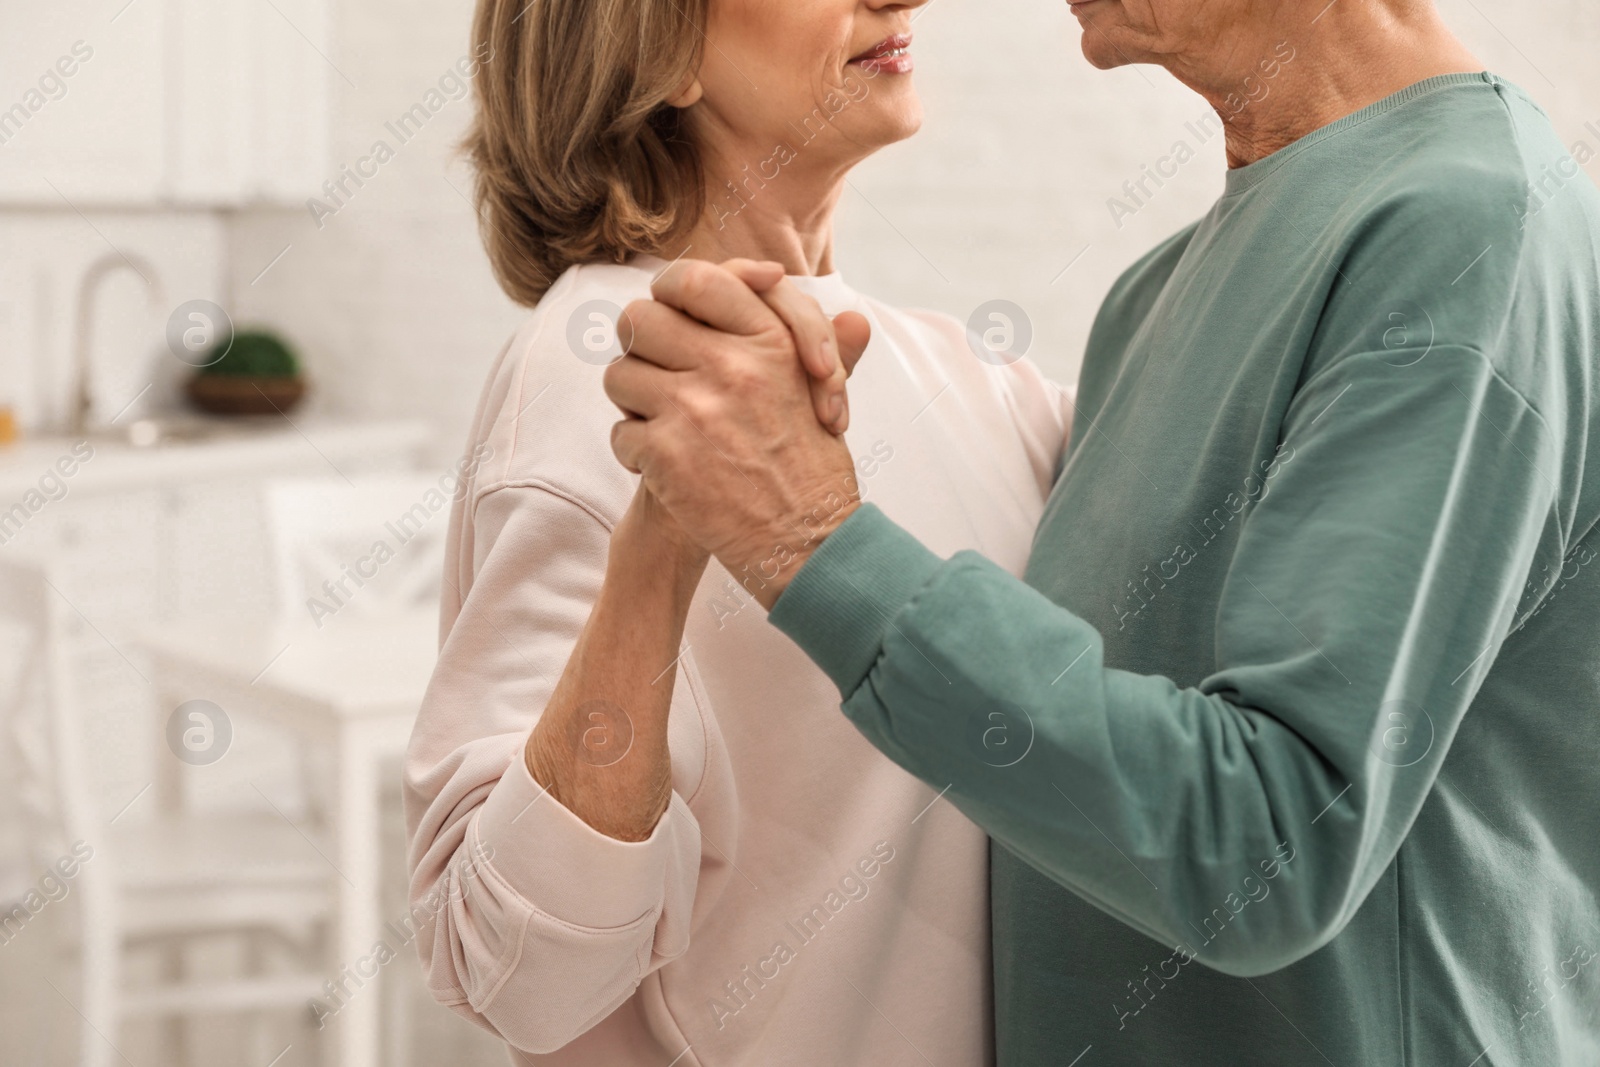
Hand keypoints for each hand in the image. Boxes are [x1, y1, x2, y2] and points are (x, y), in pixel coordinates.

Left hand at [603, 260, 871, 608]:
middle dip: (641, 349)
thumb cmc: (813, 467)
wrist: (807, 543)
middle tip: (659, 376)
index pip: (690, 279)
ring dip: (633, 403)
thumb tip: (772, 275)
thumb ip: (798, 329)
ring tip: (664, 426)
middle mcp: (730, 365)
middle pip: (638, 320)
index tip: (674, 318)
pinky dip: (636, 454)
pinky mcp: (666, 454)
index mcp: (768, 339)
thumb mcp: (820, 388)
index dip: (668, 296)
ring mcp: (694, 408)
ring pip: (618, 376)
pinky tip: (666, 469)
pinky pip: (620, 433)